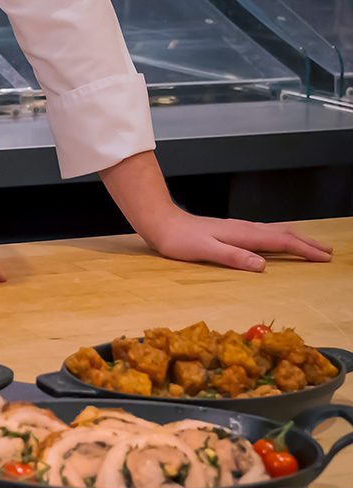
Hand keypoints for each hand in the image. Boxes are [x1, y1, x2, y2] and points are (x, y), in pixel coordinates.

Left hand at [137, 206, 332, 271]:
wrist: (160, 222)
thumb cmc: (179, 239)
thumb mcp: (204, 250)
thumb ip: (233, 256)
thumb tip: (262, 265)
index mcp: (241, 234)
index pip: (280, 241)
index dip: (303, 249)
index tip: (324, 257)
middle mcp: (242, 228)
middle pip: (281, 233)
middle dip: (305, 242)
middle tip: (327, 251)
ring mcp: (236, 228)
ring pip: (272, 231)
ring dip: (293, 238)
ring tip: (310, 244)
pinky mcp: (229, 231)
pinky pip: (262, 233)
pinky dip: (277, 236)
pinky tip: (274, 240)